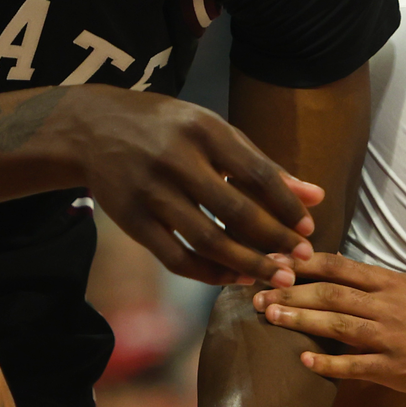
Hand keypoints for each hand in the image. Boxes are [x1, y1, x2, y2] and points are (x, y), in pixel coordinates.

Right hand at [70, 88, 321, 284]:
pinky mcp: (131, 221)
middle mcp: (175, 160)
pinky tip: (234, 277)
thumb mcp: (212, 132)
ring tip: (275, 276)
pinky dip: (209, 273)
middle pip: (235, 211)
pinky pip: (176, 258)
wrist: (91, 128)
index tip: (308, 229)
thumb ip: (260, 164)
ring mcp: (150, 192)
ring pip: (207, 240)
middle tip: (300, 259)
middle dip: (273, 240)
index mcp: (202, 130)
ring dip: (247, 264)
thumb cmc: (166, 128)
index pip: (255, 173)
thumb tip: (314, 196)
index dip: (286, 205)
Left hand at [252, 253, 405, 400]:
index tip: (274, 262)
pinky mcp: (395, 369)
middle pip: (330, 293)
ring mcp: (392, 337)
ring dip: (300, 320)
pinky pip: (355, 365)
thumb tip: (336, 275)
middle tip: (257, 293)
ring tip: (270, 317)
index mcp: (392, 283)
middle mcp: (390, 305)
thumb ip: (377, 285)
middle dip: (290, 292)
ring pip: (337, 324)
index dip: (303, 264)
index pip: (340, 266)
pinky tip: (304, 361)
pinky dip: (328, 363)